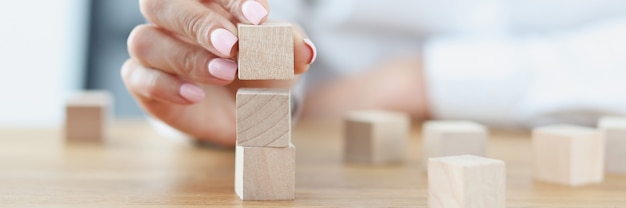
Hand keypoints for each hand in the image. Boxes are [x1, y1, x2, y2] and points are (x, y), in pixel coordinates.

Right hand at [121, 0, 315, 145]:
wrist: (247, 111)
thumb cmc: (260, 70)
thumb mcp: (281, 57)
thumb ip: (287, 47)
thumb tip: (304, 51)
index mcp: (206, 2)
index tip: (258, 17)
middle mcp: (173, 19)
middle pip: (160, 4)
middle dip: (200, 23)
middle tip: (234, 45)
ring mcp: (155, 49)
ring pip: (146, 40)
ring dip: (188, 57)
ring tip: (225, 72)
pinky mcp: (143, 83)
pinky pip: (138, 77)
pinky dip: (167, 85)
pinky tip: (195, 95)